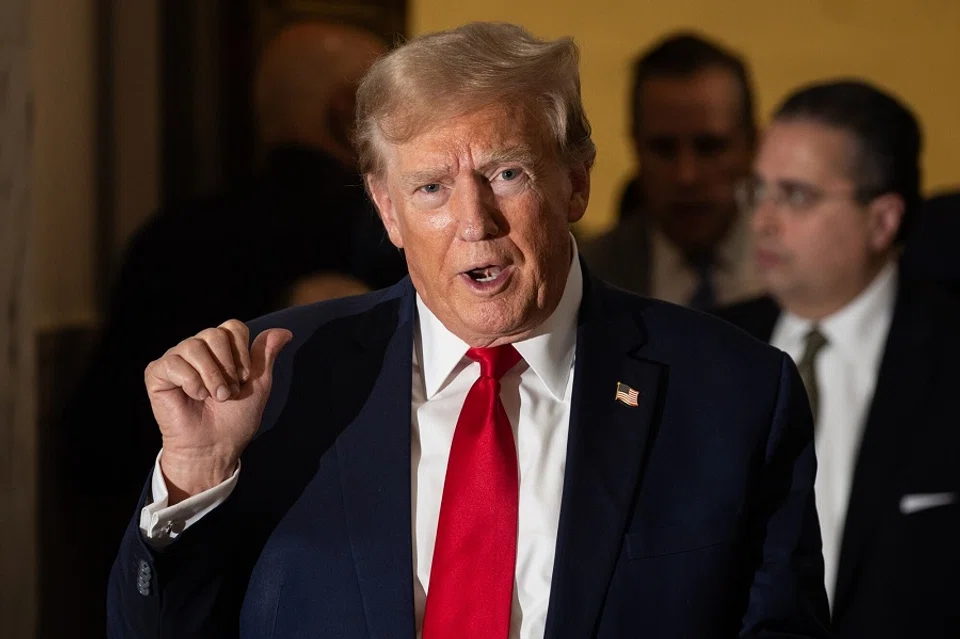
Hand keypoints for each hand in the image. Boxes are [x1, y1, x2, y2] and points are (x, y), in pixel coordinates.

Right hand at [144, 320, 292, 502]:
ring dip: (211, 377)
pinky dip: (190, 382)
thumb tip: (285, 332)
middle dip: (227, 367)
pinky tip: (194, 396)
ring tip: (214, 397)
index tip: (243, 378)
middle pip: (214, 334)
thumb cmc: (235, 418)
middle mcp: (197, 349)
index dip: (242, 353)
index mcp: (219, 349)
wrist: (215, 445)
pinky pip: (173, 363)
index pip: (232, 327)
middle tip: (228, 392)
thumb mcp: (258, 383)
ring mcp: (176, 359)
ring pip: (193, 346)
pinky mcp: (157, 373)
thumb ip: (266, 354)